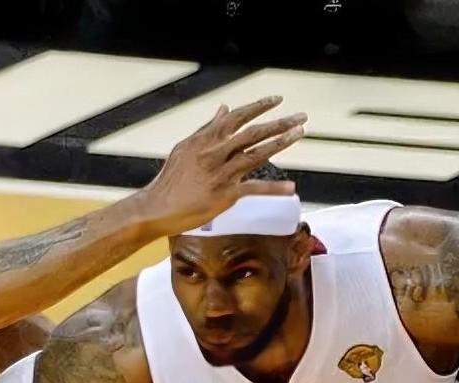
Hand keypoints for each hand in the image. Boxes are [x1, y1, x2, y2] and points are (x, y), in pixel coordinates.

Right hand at [139, 96, 306, 236]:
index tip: (276, 100)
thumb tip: (225, 108)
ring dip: (280, 143)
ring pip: (256, 154)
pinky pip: (254, 189)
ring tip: (299, 133)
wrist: (158, 207)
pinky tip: (291, 188)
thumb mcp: (186, 147)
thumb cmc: (171, 179)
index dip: (258, 107)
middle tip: (300, 116)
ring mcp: (221, 173)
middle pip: (252, 133)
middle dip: (278, 123)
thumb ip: (208, 128)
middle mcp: (215, 152)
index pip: (237, 117)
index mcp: (205, 139)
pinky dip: (273, 189)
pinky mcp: (226, 195)